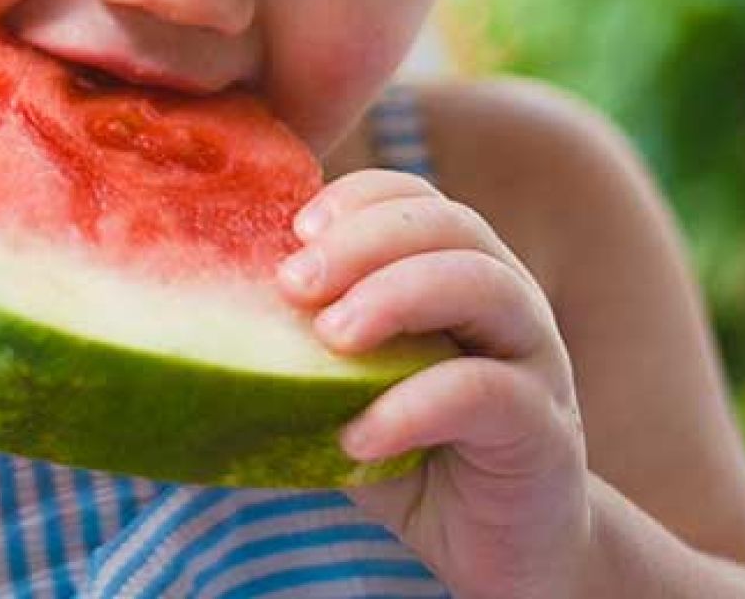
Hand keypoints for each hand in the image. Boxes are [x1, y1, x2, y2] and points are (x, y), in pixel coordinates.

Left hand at [275, 170, 589, 598]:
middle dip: (364, 241)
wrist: (499, 546)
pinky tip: (359, 432)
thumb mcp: (346, 383)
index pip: (416, 198)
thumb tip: (201, 308)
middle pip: (451, 225)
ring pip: (484, 285)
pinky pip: (488, 392)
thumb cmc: (410, 447)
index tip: (293, 229)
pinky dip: (415, 404)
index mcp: (456, 270)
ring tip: (330, 339)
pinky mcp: (544, 429)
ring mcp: (535, 358)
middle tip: (293, 284)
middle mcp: (505, 298)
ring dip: (396, 297)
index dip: (358, 200)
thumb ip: (303, 340)